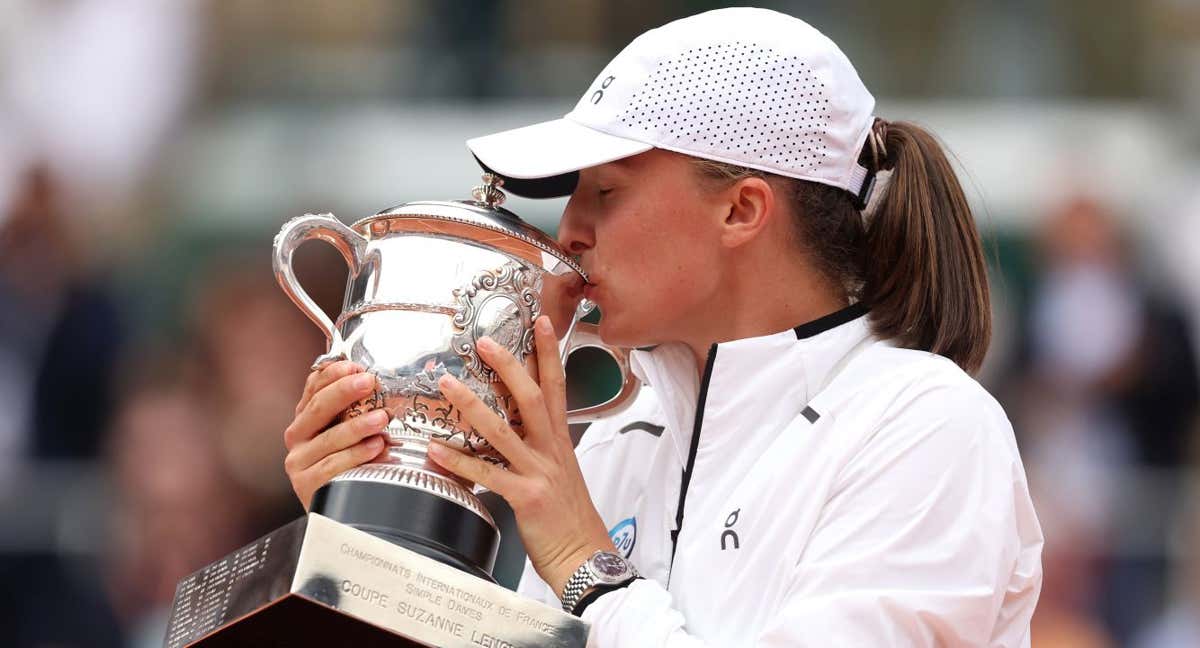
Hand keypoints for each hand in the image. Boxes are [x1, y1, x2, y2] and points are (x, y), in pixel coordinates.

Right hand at [283, 360, 389, 508]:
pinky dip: (356, 455)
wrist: (336, 513)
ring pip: (328, 438)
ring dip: (357, 426)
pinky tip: (376, 448)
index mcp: (306, 418)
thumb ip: (354, 409)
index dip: (333, 374)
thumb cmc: (347, 466)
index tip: (355, 365)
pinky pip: (332, 466)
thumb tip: (377, 379)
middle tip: (369, 381)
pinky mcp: (306, 484)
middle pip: (318, 408)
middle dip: (345, 391)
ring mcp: (298, 461)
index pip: (313, 387)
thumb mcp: (348, 433)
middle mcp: (297, 436)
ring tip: (381, 418)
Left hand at [427, 316, 614, 596]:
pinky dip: (459, 460)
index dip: (549, 352)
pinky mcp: (526, 496)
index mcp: (559, 441)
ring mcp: (539, 471)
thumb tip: (517, 429)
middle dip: (508, 365)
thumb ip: (539, 448)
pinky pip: (487, 473)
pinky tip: (436, 449)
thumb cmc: (569, 517)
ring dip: (472, 404)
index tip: (540, 321)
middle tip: (483, 341)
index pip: (556, 386)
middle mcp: (551, 450)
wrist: (586, 557)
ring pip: (503, 429)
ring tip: (447, 384)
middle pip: (530, 396)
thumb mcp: (560, 473)